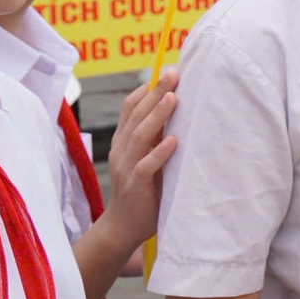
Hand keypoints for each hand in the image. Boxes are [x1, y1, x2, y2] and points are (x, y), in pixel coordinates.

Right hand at [98, 68, 179, 251]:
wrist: (123, 226)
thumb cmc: (142, 187)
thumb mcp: (145, 157)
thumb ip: (155, 136)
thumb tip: (177, 108)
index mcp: (124, 141)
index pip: (130, 108)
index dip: (146, 89)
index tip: (167, 71)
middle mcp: (122, 151)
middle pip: (136, 116)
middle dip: (155, 93)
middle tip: (174, 74)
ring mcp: (127, 168)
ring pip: (139, 137)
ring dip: (157, 116)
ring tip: (173, 98)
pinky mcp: (136, 187)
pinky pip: (146, 167)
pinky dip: (159, 153)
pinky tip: (173, 141)